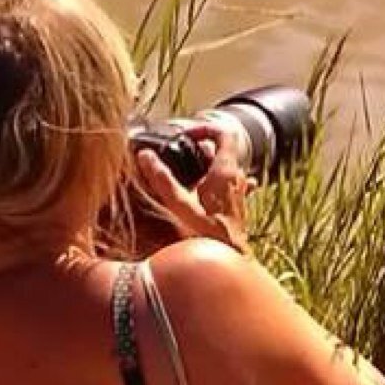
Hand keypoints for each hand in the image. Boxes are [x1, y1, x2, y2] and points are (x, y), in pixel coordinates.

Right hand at [135, 122, 255, 253]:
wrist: (230, 256)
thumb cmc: (210, 234)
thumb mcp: (181, 205)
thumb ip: (162, 180)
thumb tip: (145, 156)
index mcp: (226, 171)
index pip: (223, 133)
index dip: (204, 128)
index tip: (186, 135)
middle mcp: (237, 177)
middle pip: (221, 149)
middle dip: (198, 148)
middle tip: (178, 155)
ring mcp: (239, 190)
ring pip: (223, 166)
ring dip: (205, 165)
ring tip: (185, 174)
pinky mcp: (237, 203)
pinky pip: (227, 183)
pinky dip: (215, 180)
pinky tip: (203, 189)